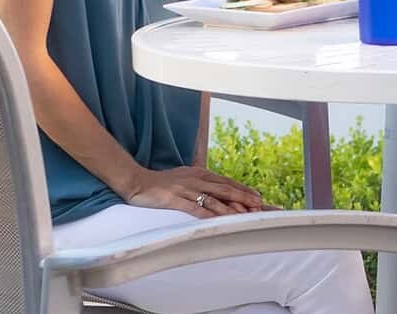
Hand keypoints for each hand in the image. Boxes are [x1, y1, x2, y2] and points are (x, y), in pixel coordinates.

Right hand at [124, 166, 272, 217]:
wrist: (136, 181)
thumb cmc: (161, 183)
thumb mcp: (185, 179)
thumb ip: (200, 184)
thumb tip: (216, 193)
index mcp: (200, 174)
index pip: (226, 182)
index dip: (243, 189)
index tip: (258, 197)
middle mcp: (196, 179)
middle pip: (225, 189)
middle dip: (244, 197)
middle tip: (260, 205)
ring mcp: (186, 189)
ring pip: (214, 199)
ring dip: (231, 207)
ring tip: (246, 215)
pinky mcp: (175, 199)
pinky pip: (196, 208)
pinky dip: (209, 215)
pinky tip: (219, 221)